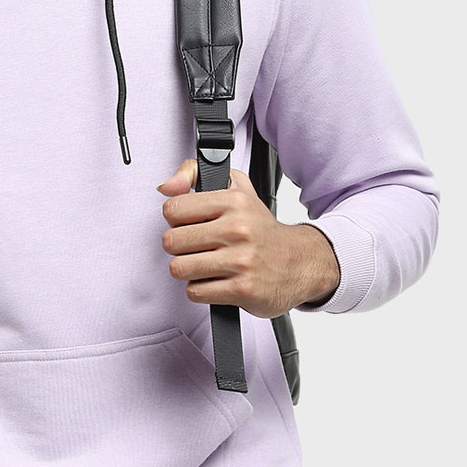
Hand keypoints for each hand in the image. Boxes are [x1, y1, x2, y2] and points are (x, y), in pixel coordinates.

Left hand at [157, 158, 339, 317]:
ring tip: (204, 264)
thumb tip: (166, 186)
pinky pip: (196, 292)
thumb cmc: (260, 228)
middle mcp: (238, 229)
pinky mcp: (242, 289)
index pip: (173, 209)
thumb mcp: (235, 188)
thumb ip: (194, 174)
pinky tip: (216, 280)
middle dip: (178, 247)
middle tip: (196, 247)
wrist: (300, 263)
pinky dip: (201, 289)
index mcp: (234, 201)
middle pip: (171, 241)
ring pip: (179, 268)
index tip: (190, 223)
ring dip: (187, 270)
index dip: (176, 219)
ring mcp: (241, 260)